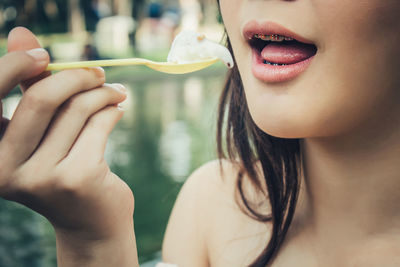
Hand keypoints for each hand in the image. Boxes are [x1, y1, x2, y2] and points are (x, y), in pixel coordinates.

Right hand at [0, 28, 137, 265]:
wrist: (91, 223)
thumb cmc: (65, 171)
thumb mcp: (43, 132)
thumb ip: (32, 88)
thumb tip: (19, 32)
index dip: (16, 65)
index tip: (44, 54)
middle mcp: (6, 169)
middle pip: (41, 99)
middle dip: (76, 77)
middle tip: (99, 72)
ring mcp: (41, 177)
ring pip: (77, 110)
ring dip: (103, 94)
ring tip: (116, 93)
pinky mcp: (76, 178)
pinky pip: (99, 125)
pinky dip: (112, 111)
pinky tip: (118, 110)